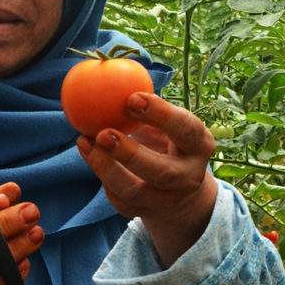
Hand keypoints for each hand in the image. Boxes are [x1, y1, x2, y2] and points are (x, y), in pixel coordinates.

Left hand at [75, 92, 218, 265]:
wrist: (181, 190)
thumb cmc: (169, 141)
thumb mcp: (168, 123)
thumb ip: (147, 106)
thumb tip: (111, 71)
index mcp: (200, 145)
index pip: (186, 129)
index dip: (160, 114)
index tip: (132, 97)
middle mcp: (189, 176)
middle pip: (162, 171)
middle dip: (130, 154)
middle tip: (103, 133)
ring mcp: (168, 200)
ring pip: (135, 191)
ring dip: (106, 168)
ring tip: (85, 141)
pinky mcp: (146, 213)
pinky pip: (120, 201)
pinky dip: (102, 178)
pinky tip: (90, 154)